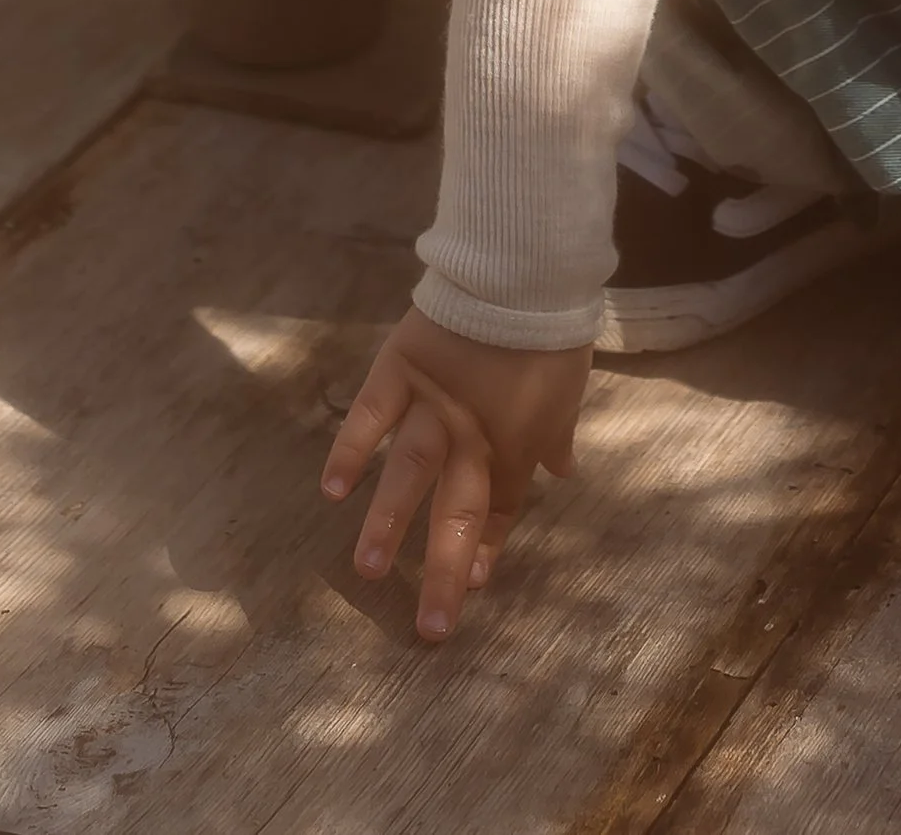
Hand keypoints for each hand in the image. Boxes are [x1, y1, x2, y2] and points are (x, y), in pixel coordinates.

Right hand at [321, 304, 590, 640]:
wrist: (525, 271)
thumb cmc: (553, 331)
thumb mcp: (569, 387)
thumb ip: (558, 433)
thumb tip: (564, 468)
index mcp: (515, 442)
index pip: (500, 510)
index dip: (487, 550)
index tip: (469, 589)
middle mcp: (472, 436)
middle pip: (458, 512)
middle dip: (442, 571)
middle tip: (427, 628)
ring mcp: (432, 406)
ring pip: (409, 474)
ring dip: (388, 522)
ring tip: (366, 570)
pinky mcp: (400, 370)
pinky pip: (371, 415)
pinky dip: (350, 448)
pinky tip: (331, 489)